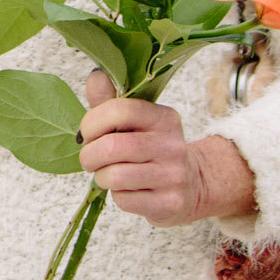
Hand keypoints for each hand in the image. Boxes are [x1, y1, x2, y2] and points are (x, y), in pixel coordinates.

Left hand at [78, 70, 254, 226]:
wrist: (193, 184)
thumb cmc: (151, 148)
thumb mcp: (137, 122)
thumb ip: (111, 101)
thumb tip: (96, 76)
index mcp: (163, 117)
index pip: (119, 110)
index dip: (91, 123)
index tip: (86, 133)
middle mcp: (172, 145)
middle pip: (111, 147)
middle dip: (89, 155)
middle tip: (90, 159)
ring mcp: (174, 175)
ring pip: (114, 176)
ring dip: (101, 177)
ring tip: (108, 174)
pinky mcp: (170, 203)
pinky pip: (124, 200)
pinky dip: (117, 196)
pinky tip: (129, 190)